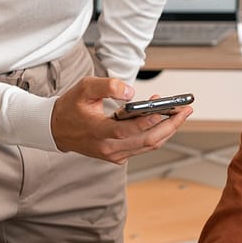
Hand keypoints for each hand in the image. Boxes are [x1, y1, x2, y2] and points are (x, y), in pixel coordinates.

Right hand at [50, 77, 191, 162]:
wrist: (55, 129)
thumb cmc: (70, 107)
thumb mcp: (84, 88)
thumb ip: (108, 86)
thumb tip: (131, 92)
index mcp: (97, 132)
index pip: (127, 131)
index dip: (148, 122)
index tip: (166, 110)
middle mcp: (107, 148)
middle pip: (147, 141)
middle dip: (170, 125)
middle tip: (185, 110)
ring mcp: (113, 155)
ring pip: (148, 145)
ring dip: (167, 129)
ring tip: (179, 112)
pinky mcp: (117, 156)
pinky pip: (143, 146)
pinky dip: (155, 132)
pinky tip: (161, 117)